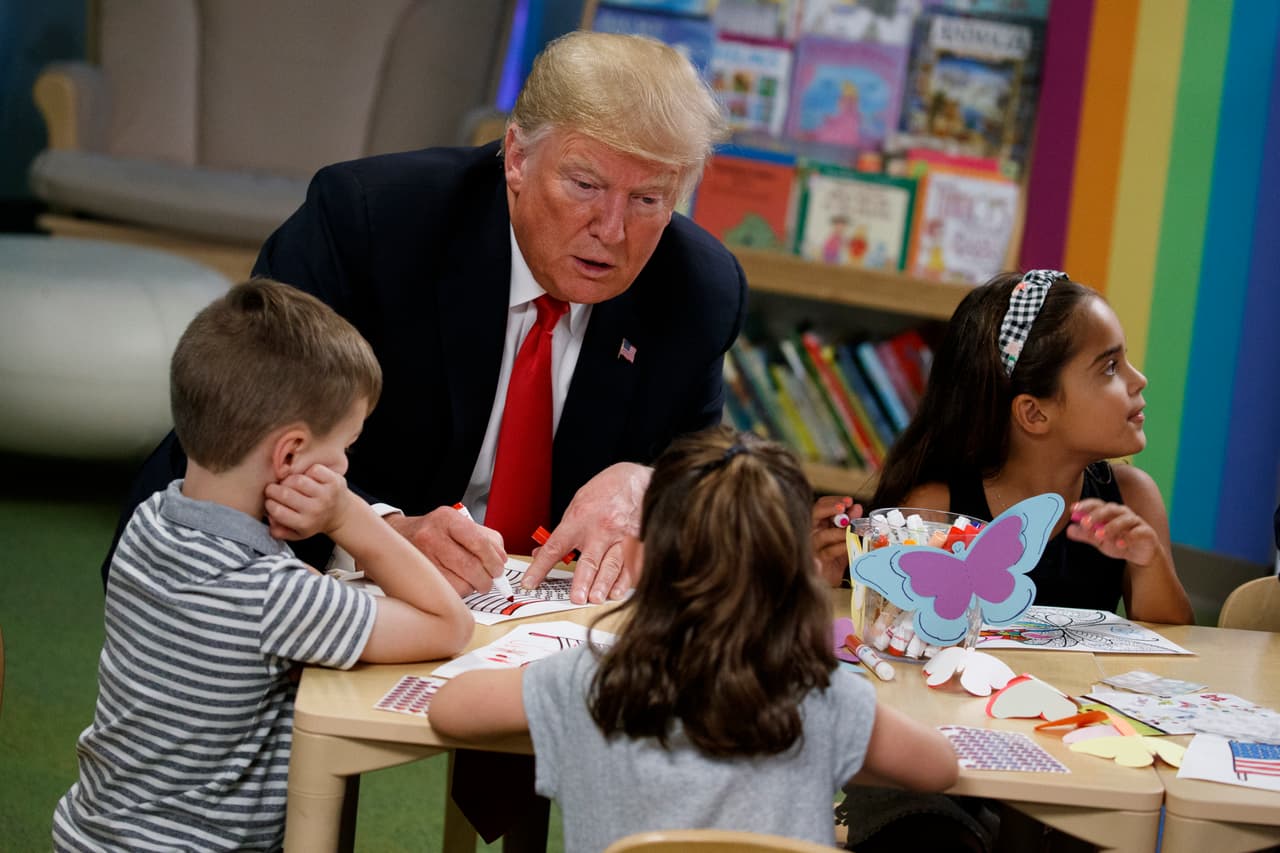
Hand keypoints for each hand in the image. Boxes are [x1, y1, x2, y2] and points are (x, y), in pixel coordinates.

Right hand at [264, 464, 350, 539]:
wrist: (341, 515)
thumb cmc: (314, 521)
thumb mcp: (297, 533)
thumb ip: (279, 531)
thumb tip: (269, 519)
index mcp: (304, 523)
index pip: (278, 511)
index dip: (269, 503)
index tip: (270, 501)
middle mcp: (315, 509)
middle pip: (285, 494)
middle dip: (273, 490)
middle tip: (273, 489)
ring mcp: (326, 495)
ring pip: (298, 480)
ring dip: (289, 479)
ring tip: (288, 483)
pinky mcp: (334, 482)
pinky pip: (314, 470)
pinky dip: (307, 471)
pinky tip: (306, 478)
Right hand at [384, 507, 506, 595]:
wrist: (398, 536)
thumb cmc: (435, 532)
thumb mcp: (459, 524)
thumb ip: (486, 538)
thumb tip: (501, 560)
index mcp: (447, 519)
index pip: (479, 541)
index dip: (493, 560)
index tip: (498, 569)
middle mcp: (431, 536)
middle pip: (470, 565)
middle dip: (486, 579)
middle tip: (489, 582)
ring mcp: (422, 558)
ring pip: (459, 583)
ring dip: (472, 588)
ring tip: (473, 583)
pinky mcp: (417, 577)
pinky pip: (447, 593)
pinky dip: (459, 593)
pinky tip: (458, 585)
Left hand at [521, 462, 650, 603]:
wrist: (636, 479)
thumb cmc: (605, 491)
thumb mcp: (577, 505)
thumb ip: (563, 532)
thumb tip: (542, 552)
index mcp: (579, 519)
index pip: (554, 547)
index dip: (540, 567)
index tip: (529, 583)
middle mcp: (601, 529)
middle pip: (589, 560)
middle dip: (582, 581)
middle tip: (577, 598)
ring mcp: (622, 537)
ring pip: (613, 565)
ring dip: (604, 584)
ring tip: (597, 598)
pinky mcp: (640, 542)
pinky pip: (632, 565)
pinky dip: (626, 580)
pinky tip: (619, 591)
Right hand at [813, 495, 861, 585]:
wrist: (832, 577)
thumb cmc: (836, 555)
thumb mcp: (846, 536)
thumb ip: (851, 521)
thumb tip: (856, 508)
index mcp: (818, 523)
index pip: (821, 505)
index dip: (834, 501)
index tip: (848, 501)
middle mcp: (812, 532)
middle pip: (815, 514)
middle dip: (831, 508)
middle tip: (844, 508)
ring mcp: (813, 546)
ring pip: (822, 535)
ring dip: (839, 530)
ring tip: (853, 530)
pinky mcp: (817, 562)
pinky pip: (829, 552)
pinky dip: (840, 547)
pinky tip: (848, 544)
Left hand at [1065, 499, 1158, 565]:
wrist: (1141, 554)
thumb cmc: (1118, 541)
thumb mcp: (1099, 540)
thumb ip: (1085, 534)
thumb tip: (1068, 530)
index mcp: (1109, 512)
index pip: (1097, 504)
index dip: (1085, 505)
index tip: (1072, 509)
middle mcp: (1123, 513)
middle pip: (1110, 509)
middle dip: (1096, 515)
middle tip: (1084, 524)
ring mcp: (1136, 522)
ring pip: (1124, 519)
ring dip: (1111, 526)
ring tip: (1099, 535)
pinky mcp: (1147, 532)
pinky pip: (1138, 532)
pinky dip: (1129, 537)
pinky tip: (1120, 544)